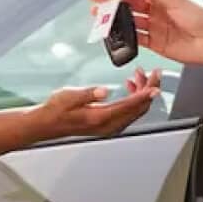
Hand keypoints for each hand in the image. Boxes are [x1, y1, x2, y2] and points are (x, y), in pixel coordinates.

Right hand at [32, 79, 159, 140]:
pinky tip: (129, 87)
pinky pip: (128, 113)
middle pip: (138, 110)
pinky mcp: (108, 124)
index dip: (145, 94)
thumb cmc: (55, 110)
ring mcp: (109, 127)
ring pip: (134, 111)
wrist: (47, 123)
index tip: (155, 85)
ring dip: (140, 94)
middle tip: (152, 74)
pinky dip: (133, 99)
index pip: (130, 106)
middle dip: (147, 91)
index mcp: (100, 118)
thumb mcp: (69, 96)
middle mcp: (108, 126)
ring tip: (139, 76)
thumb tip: (104, 90)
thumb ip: (88, 94)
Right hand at [88, 0, 202, 66]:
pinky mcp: (155, 43)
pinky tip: (113, 34)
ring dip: (113, 18)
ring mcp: (155, 27)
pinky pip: (135, 39)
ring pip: (128, 21)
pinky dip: (123, 37)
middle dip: (109, 0)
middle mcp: (156, 10)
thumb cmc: (202, 18)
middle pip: (127, 3)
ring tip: (98, 16)